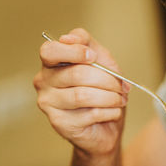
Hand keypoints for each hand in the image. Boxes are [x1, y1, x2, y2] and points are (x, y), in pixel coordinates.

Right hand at [34, 28, 129, 155]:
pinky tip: (114, 112)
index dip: (74, 52)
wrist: (106, 127)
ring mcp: (48, 103)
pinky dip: (109, 111)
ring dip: (110, 97)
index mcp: (52, 63)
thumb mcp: (102, 62)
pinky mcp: (59, 123)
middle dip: (107, 80)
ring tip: (121, 100)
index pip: (50, 50)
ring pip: (83, 95)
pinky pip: (89, 114)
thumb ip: (89, 45)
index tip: (93, 57)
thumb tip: (69, 38)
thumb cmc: (102, 92)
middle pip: (76, 74)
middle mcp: (44, 82)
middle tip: (122, 87)